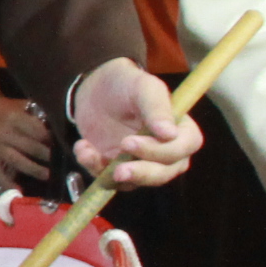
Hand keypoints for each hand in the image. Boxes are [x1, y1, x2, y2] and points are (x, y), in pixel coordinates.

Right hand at [0, 96, 53, 189]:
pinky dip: (8, 183)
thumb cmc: (6, 108)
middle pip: (29, 146)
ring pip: (17, 161)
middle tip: (58, 161)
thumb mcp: (21, 105)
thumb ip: (36, 116)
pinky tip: (19, 191)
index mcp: (13, 118)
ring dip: (34, 169)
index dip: (48, 138)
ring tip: (47, 175)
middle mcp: (4, 133)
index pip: (35, 130)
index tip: (59, 143)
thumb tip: (55, 129)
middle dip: (45, 154)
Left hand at [72, 58, 197, 189]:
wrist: (94, 88)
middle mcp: (166, 151)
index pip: (183, 149)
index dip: (162, 152)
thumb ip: (157, 107)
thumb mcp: (142, 87)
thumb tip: (170, 134)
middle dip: (141, 174)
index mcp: (180, 129)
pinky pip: (108, 180)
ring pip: (136, 183)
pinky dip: (92, 168)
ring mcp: (141, 162)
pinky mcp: (117, 168)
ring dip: (111, 175)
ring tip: (88, 153)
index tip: (131, 142)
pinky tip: (82, 147)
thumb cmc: (126, 83)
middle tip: (118, 168)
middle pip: (164, 173)